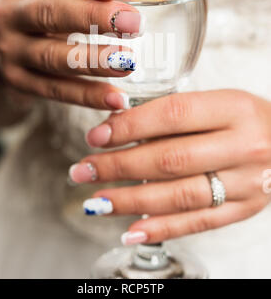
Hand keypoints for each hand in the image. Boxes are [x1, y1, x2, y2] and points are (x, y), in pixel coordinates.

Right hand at [0, 0, 166, 108]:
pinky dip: (88, 96)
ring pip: (53, 56)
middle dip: (95, 17)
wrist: (11, 50)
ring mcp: (11, 50)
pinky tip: (117, 99)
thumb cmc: (50, 14)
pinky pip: (56, 90)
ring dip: (94, 60)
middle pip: (52, 12)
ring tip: (129, 62)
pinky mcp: (19, 81)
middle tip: (135, 24)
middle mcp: (10, 13)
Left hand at [70, 90, 270, 243]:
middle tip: (84, 169)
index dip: (130, 126)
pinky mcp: (245, 210)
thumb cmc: (247, 119)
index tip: (98, 135)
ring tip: (97, 200)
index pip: (173, 115)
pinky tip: (132, 230)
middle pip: (170, 158)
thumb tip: (118, 127)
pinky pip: (199, 222)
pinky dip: (162, 228)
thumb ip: (175, 113)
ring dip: (131, 200)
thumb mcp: (219, 102)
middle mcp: (242, 145)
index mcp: (234, 108)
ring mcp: (246, 182)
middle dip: (119, 165)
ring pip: (180, 195)